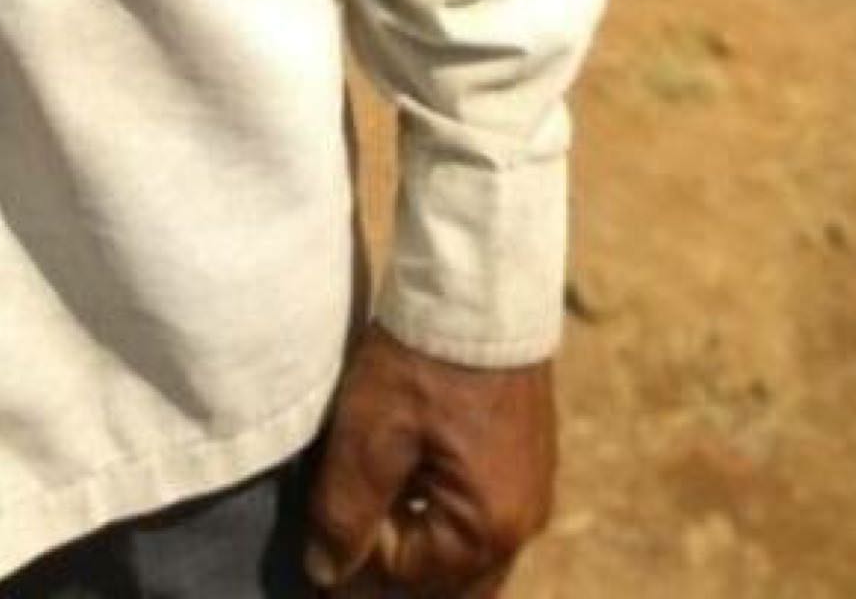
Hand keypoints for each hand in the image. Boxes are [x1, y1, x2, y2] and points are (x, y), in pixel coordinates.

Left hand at [306, 327, 556, 595]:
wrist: (479, 287)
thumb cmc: (422, 359)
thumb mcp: (368, 434)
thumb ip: (345, 514)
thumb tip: (326, 575)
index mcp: (487, 529)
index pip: (405, 577)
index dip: (357, 547)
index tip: (327, 507)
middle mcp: (521, 524)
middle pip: (446, 582)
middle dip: (397, 567)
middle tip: (347, 532)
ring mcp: (530, 494)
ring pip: (467, 557)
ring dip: (421, 546)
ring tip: (376, 511)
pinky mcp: (527, 464)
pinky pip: (483, 520)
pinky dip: (444, 519)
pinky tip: (413, 485)